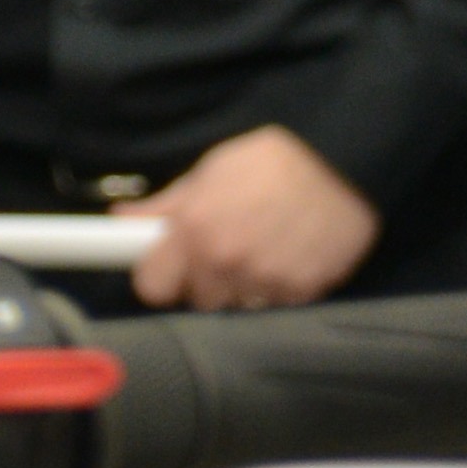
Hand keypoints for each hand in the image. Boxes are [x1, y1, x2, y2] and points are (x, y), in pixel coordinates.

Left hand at [128, 126, 378, 307]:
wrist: (343, 164)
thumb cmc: (270, 160)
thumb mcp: (210, 171)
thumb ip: (167, 205)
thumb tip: (123, 219)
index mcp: (195, 231)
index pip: (153, 287)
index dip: (157, 276)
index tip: (166, 267)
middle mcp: (227, 264)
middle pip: (197, 300)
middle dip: (203, 281)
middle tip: (219, 252)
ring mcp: (266, 283)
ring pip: (236, 307)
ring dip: (240, 289)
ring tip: (256, 253)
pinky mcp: (302, 294)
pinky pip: (274, 306)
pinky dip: (274, 290)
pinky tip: (283, 259)